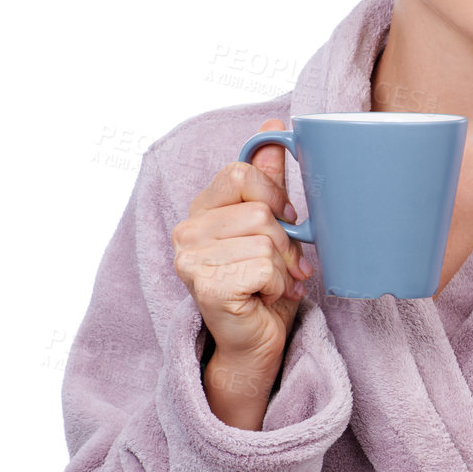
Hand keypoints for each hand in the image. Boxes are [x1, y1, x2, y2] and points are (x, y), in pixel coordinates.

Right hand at [171, 117, 311, 371]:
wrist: (257, 343)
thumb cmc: (264, 286)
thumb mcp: (272, 227)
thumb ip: (269, 180)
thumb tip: (272, 127)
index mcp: (202, 210)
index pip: (240, 172)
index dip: (273, 195)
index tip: (285, 221)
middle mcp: (187, 231)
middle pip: (259, 210)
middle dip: (285, 241)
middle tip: (283, 266)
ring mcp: (190, 259)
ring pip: (265, 239)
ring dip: (284, 268)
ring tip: (275, 284)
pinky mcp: (205, 286)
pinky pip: (263, 266)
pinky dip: (277, 285)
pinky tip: (265, 298)